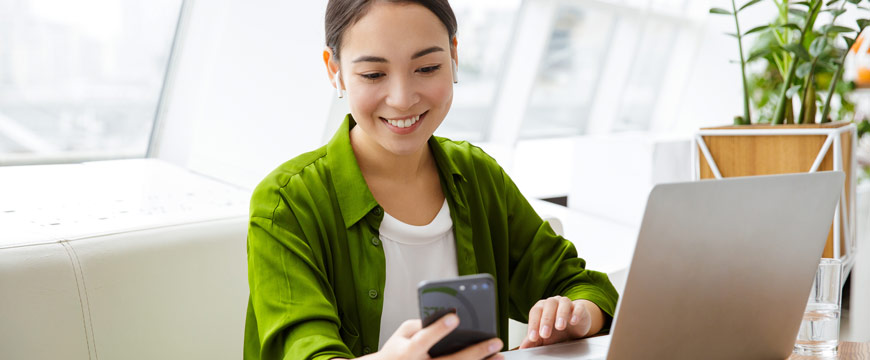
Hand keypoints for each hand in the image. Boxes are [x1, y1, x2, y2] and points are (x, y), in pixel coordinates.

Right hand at [368, 314, 503, 359]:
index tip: (455, 317)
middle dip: (476, 351)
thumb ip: (422, 325)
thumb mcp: (402, 334)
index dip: (439, 329)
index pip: (424, 339)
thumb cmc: (397, 351)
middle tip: (495, 341)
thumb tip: (446, 318)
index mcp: (408, 352)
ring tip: (499, 355)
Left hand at [519, 297, 602, 348]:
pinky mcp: (580, 307)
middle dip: (546, 320)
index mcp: (542, 307)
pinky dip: (576, 313)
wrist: (574, 326)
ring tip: (560, 327)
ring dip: (561, 314)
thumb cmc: (557, 330)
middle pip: (548, 306)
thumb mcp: (544, 336)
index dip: (533, 324)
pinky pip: (578, 307)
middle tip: (545, 334)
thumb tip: (523, 347)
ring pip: (563, 303)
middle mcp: (553, 302)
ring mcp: (567, 303)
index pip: (535, 312)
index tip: (533, 337)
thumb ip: (534, 340)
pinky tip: (573, 321)